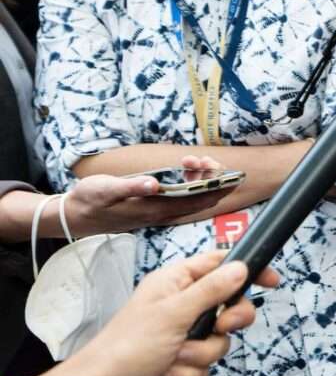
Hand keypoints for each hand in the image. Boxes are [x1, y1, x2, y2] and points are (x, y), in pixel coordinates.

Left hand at [12, 251, 277, 375]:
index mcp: (176, 283)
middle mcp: (181, 307)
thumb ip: (211, 290)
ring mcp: (181, 337)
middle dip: (225, 325)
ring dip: (198, 355)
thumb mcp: (173, 314)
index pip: (221, 264)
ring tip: (171, 359)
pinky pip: (204, 366)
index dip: (248, 269)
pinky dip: (187, 374)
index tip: (272, 280)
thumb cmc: (124, 349)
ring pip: (218, 342)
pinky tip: (164, 375)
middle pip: (230, 307)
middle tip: (219, 328)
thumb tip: (241, 267)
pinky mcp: (180, 363)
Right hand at [65, 156, 232, 235]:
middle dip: (211, 178)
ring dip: (201, 178)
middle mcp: (161, 214)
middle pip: (201, 199)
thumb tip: (154, 184)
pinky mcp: (154, 208)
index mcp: (154, 210)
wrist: (74, 216)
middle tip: (204, 159)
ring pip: (192, 198)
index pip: (196, 201)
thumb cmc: (89, 200)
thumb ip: (131, 187)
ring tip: (193, 160)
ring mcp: (159, 212)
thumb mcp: (107, 189)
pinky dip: (190, 182)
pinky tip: (186, 169)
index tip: (220, 168)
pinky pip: (182, 196)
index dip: (214, 186)